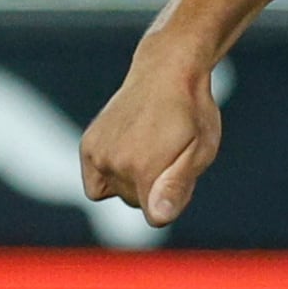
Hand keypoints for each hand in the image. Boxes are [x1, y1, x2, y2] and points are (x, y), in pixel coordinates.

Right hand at [80, 46, 223, 223]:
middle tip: (168, 151)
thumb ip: (176, 188)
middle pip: (136, 203)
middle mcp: (115, 163)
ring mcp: (98, 154)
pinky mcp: (88, 146)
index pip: (156, 216)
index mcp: (144, 170)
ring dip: (133, 179)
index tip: (180, 166)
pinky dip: (109, 176)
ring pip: (117, 192)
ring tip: (150, 146)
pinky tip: (126, 152)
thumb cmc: (192, 113)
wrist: (166, 71)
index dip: (172, 196)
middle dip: (154, 187)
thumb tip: (157, 218)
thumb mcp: (199, 151)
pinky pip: (96, 184)